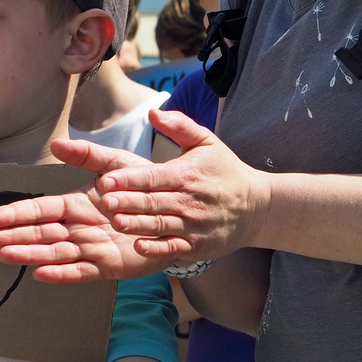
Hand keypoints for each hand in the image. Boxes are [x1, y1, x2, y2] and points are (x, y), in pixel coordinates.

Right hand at [0, 173, 179, 281]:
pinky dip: (62, 273)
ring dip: (30, 254)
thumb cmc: (144, 188)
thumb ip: (88, 156)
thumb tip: (56, 144)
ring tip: (5, 255)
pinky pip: (82, 271)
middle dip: (14, 236)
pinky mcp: (110, 266)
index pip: (40, 209)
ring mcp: (92, 248)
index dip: (17, 213)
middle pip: (40, 233)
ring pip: (55, 252)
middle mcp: (79, 228)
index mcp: (76, 204)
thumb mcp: (116, 165)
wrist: (177, 213)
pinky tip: (41, 274)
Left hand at [81, 109, 270, 261]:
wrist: (257, 207)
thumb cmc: (224, 170)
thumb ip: (179, 125)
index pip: (153, 176)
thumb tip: (152, 112)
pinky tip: (139, 247)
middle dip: (128, 202)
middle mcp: (189, 201)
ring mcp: (193, 226)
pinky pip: (174, 248)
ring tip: (115, 222)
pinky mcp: (197, 246)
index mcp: (186, 174)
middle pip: (153, 201)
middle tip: (104, 201)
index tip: (107, 178)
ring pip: (160, 225)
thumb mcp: (207, 142)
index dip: (130, 179)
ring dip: (137, 225)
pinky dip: (157, 249)